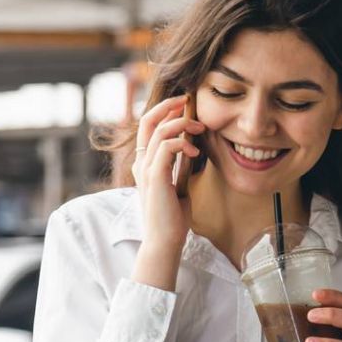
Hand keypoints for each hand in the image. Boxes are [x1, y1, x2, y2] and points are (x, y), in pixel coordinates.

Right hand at [132, 94, 205, 253]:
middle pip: (147, 120)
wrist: (165, 241)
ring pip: (159, 130)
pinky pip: (166, 146)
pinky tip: (195, 151)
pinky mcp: (155, 177)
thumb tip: (192, 148)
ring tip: (199, 129)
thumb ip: (180, 166)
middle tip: (187, 100)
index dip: (163, 111)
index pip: (148, 127)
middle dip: (168, 105)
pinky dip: (182, 142)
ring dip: (182, 124)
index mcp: (145, 164)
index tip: (183, 105)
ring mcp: (146, 169)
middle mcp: (141, 163)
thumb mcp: (179, 185)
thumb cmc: (173, 218)